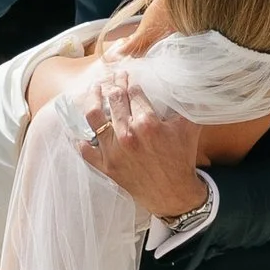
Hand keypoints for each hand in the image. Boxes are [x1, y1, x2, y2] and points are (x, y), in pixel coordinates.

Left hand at [76, 67, 207, 224]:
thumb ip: (186, 104)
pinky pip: (86, 150)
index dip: (129, 80)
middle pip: (114, 99)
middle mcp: (127, 135)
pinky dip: (81, 139)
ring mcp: (114, 151)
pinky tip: (80, 129)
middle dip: (113, 83)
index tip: (126, 74)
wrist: (174, 194)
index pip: (133, 92)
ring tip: (94, 89)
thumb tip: (187, 83)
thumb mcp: (189, 128)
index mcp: (148, 123)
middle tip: (113, 76)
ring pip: (94, 117)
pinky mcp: (106, 167)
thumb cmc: (182, 159)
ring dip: (92, 98)